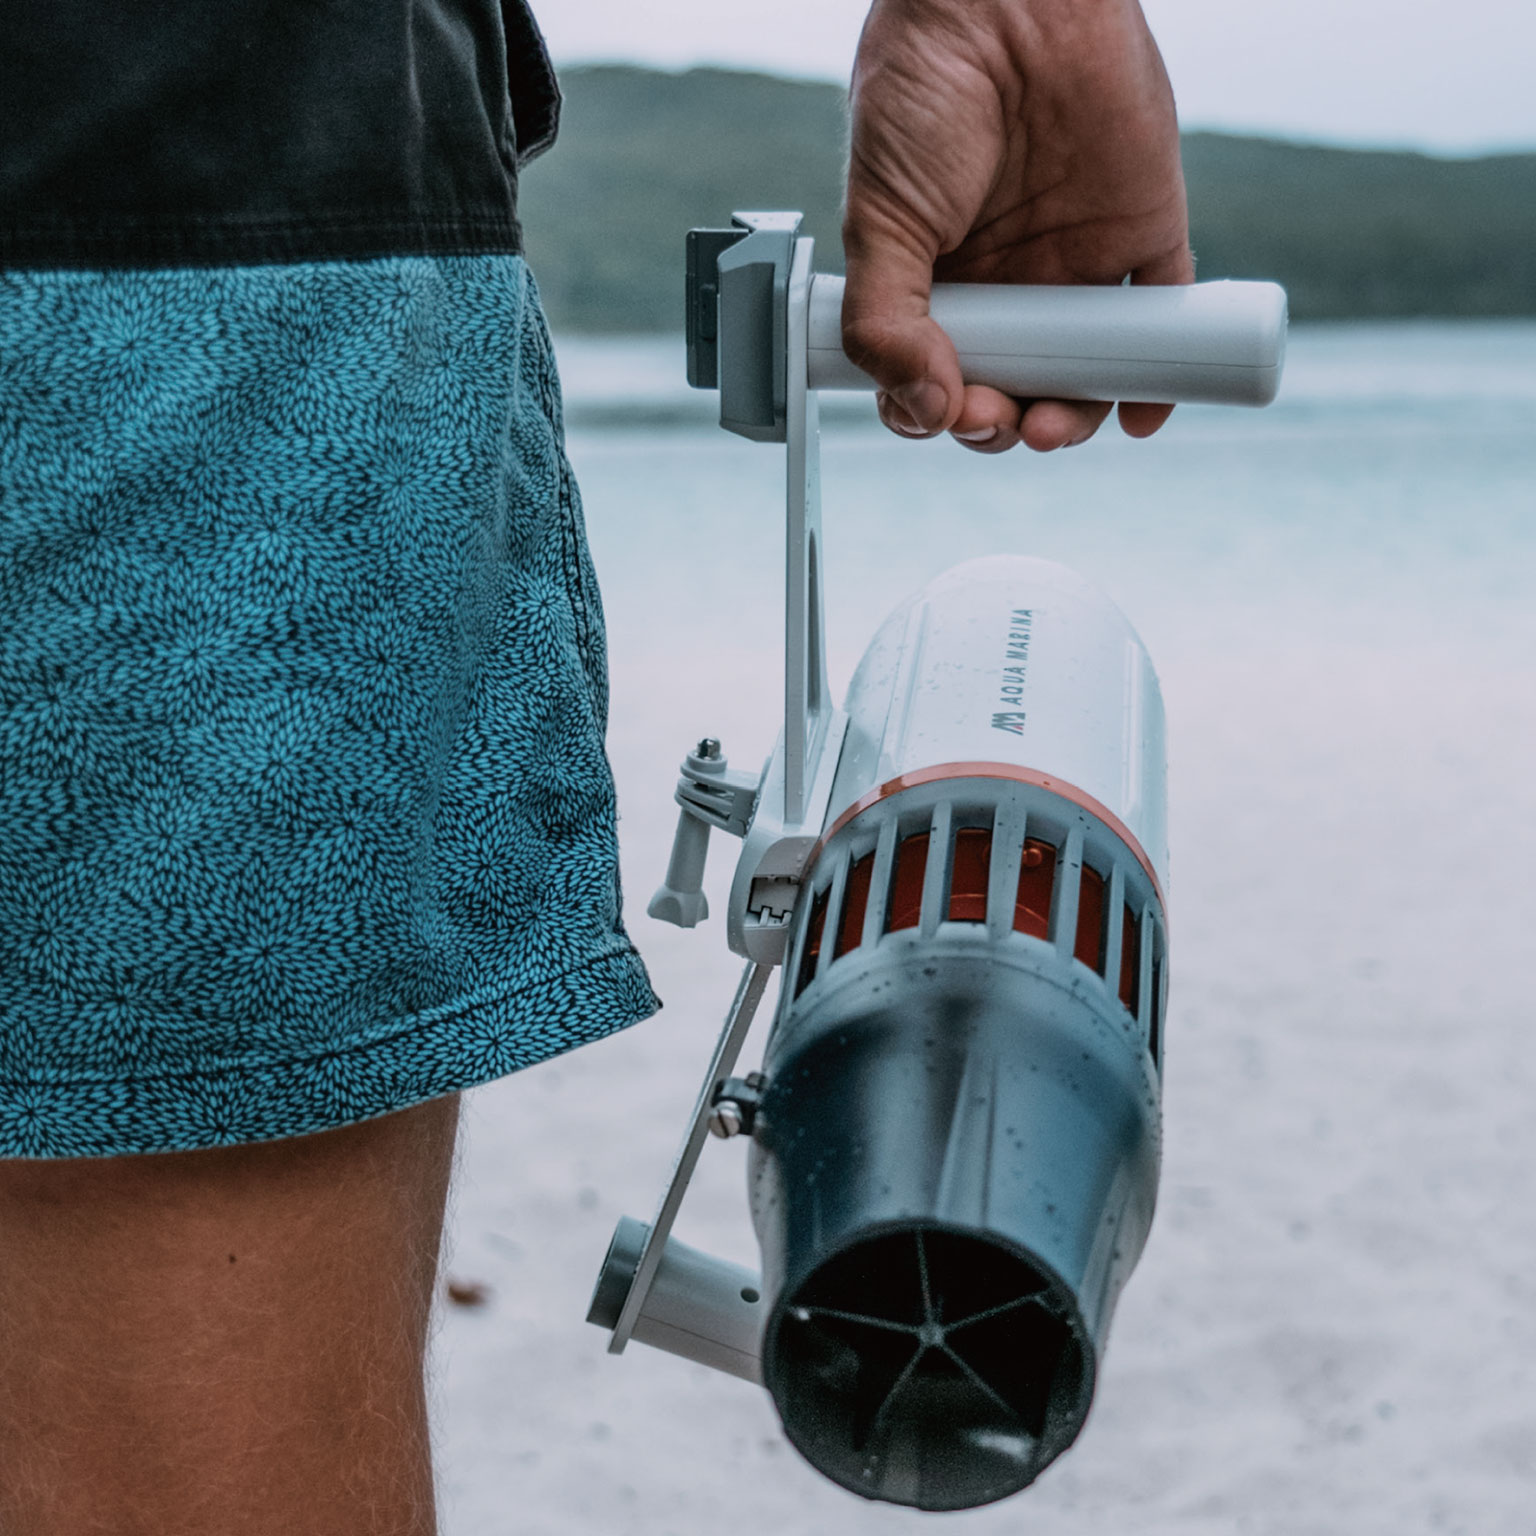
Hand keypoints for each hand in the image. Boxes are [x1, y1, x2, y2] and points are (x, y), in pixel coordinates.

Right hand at [842, 0, 1193, 452]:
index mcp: (942, 282)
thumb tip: (926, 411)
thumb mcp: (876, 219)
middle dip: (1006, 423)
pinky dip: (1158, 376)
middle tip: (997, 419)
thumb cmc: (923, 91)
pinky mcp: (1143, 233)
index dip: (946, 411)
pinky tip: (1141, 413)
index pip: (945, 378)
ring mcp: (1076, 264)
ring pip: (1084, 371)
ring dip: (1071, 417)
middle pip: (1017, 388)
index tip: (943, 412)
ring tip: (1052, 426)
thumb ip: (886, 321)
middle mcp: (1009, 283)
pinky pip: (1161, 319)